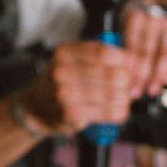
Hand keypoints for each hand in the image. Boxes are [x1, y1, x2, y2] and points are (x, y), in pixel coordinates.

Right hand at [17, 41, 132, 134]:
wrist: (34, 108)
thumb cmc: (59, 82)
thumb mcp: (70, 59)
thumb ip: (96, 56)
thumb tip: (132, 60)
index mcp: (65, 52)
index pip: (103, 52)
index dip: (122, 59)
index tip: (128, 66)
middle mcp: (63, 71)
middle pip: (112, 74)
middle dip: (126, 82)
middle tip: (126, 86)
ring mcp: (66, 94)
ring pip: (115, 95)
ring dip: (124, 99)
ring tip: (120, 100)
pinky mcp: (73, 114)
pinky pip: (110, 113)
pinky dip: (118, 112)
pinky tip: (113, 111)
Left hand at [123, 5, 166, 96]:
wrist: (145, 8)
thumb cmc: (127, 24)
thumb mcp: (118, 29)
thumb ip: (117, 47)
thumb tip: (116, 73)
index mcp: (135, 16)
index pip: (133, 46)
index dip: (131, 68)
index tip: (127, 85)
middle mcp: (154, 18)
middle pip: (149, 51)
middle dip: (143, 76)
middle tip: (137, 92)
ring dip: (160, 76)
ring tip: (152, 90)